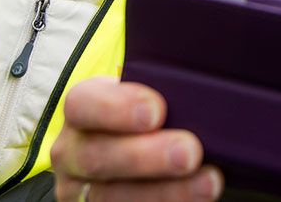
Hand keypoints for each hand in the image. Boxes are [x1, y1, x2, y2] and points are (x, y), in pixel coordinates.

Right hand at [51, 77, 222, 200]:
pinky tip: (195, 200)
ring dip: (165, 192)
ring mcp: (81, 190)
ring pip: (112, 196)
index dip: (117, 108)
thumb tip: (195, 90)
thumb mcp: (141, 96)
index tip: (157, 110)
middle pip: (97, 157)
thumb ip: (160, 89)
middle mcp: (72, 153)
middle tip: (190, 151)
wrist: (132, 150)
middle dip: (147, 156)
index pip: (83, 105)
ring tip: (207, 183)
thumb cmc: (142, 116)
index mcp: (80, 111)